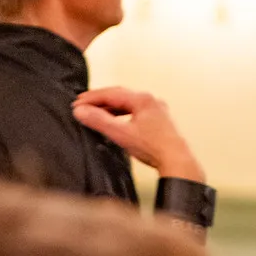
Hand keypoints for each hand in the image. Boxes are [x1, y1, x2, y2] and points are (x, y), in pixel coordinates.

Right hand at [72, 87, 205, 181]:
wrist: (177, 161)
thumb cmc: (154, 148)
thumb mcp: (121, 134)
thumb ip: (99, 121)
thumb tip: (80, 111)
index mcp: (143, 99)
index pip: (111, 93)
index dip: (92, 98)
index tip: (77, 103)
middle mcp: (152, 101)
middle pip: (120, 96)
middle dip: (100, 100)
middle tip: (83, 104)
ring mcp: (157, 110)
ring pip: (128, 104)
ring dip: (111, 107)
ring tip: (95, 112)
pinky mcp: (159, 121)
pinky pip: (136, 112)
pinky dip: (122, 114)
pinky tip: (115, 121)